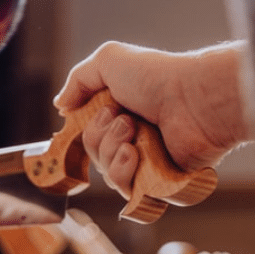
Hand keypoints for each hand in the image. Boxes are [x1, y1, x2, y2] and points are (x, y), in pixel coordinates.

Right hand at [54, 41, 249, 197]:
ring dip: (112, 152)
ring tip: (134, 134)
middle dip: (102, 137)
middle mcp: (134, 138)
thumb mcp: (107, 61)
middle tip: (126, 118)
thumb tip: (60, 106)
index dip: (88, 127)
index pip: (88, 133)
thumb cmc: (157, 76)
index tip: (102, 111)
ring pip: (108, 175)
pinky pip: (129, 192)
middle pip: (94, 155)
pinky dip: (125, 173)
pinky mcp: (162, 183)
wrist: (194, 99)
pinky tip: (136, 154)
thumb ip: (77, 80)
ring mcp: (149, 162)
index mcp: (121, 113)